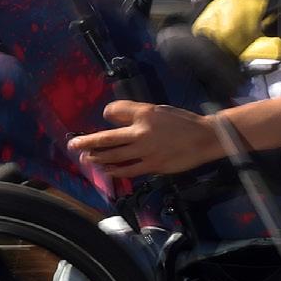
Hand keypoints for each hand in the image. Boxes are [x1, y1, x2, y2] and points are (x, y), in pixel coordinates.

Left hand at [69, 101, 222, 179]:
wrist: (205, 138)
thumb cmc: (182, 122)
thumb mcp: (158, 110)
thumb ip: (134, 113)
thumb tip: (110, 116)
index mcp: (144, 115)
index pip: (116, 113)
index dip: (108, 115)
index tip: (101, 120)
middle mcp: (142, 133)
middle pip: (108, 140)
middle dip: (88, 143)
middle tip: (74, 145)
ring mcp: (147, 152)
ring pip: (115, 157)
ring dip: (98, 158)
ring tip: (87, 159)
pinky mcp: (154, 166)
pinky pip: (129, 170)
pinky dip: (115, 171)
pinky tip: (107, 170)